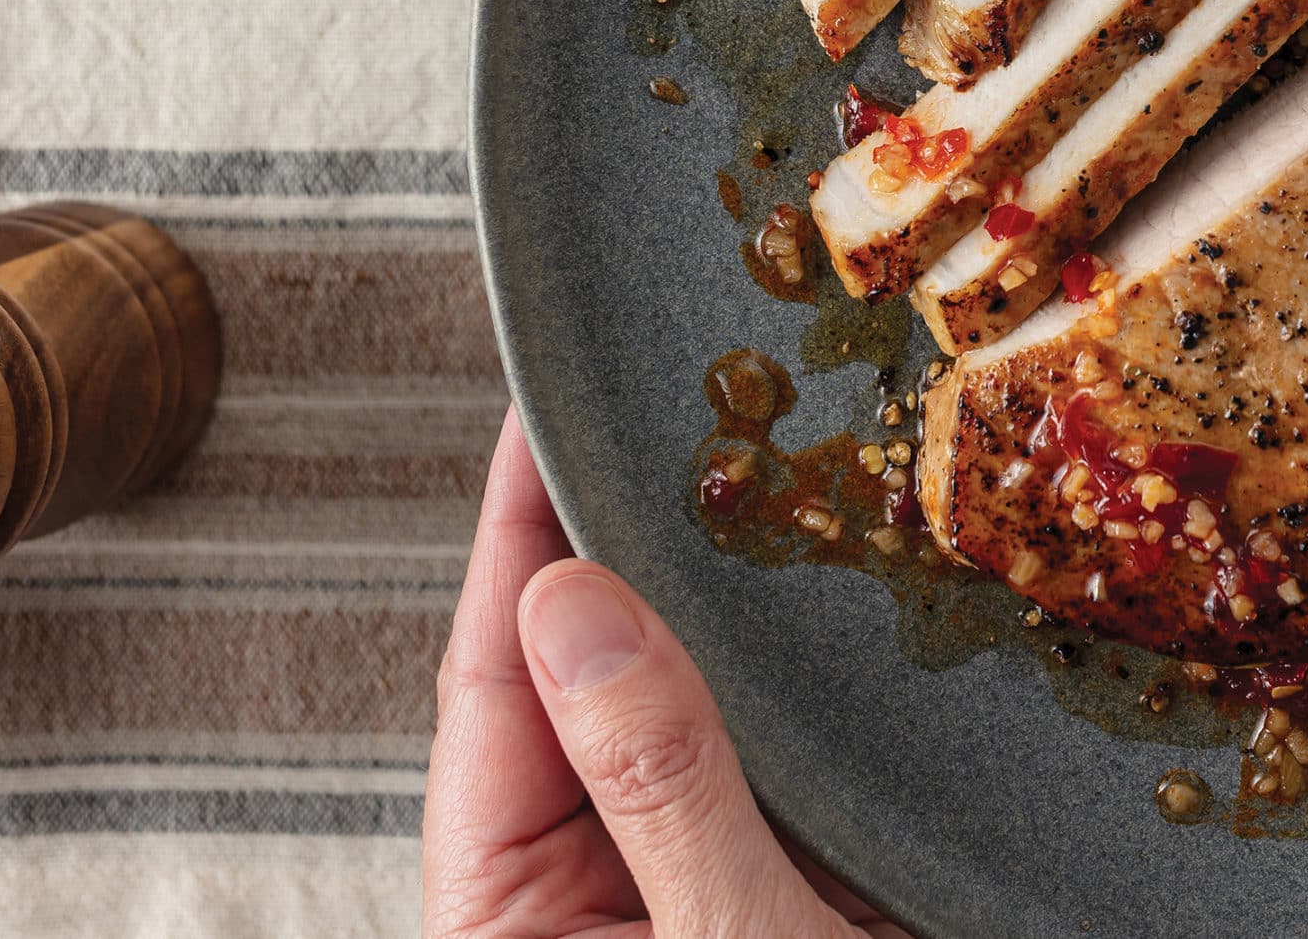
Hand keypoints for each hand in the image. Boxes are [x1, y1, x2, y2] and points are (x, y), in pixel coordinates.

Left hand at [422, 409, 911, 938]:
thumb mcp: (729, 936)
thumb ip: (657, 779)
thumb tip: (575, 600)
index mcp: (516, 926)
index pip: (486, 702)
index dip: (512, 550)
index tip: (533, 430)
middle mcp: (592, 897)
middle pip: (576, 688)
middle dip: (609, 556)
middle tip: (642, 420)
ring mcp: (694, 881)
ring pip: (682, 707)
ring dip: (713, 610)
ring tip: (736, 478)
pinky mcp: (798, 882)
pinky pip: (777, 750)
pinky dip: (798, 672)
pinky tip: (821, 589)